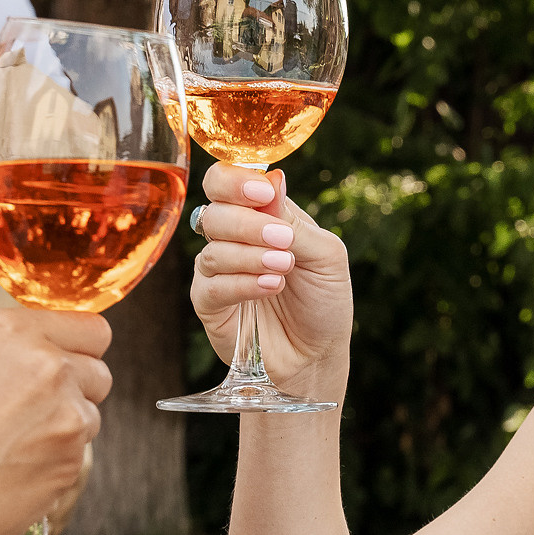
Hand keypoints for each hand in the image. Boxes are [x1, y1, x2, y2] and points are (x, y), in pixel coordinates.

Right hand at [0, 308, 112, 534]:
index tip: (67, 365)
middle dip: (75, 392)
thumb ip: (7, 351)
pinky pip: (74, 461)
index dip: (78, 350)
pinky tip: (5, 476)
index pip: (90, 328)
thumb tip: (46, 354)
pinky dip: (50, 468)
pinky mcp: (70, 465)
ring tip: (5, 450)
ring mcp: (65, 417)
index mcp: (10, 331)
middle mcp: (47, 366)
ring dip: (61, 432)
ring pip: (89, 420)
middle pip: (99, 373)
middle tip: (30, 416)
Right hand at [188, 163, 351, 398]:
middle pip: (214, 210)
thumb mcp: (326, 255)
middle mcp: (233, 237)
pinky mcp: (207, 303)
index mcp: (260, 215)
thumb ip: (296, 221)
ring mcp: (217, 270)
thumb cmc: (324, 301)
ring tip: (284, 268)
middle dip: (247, 222)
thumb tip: (273, 181)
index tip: (261, 191)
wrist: (317, 354)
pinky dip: (241, 283)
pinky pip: (211, 285)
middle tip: (283, 239)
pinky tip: (269, 286)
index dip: (236, 180)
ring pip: (212, 249)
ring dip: (251, 256)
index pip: (227, 181)